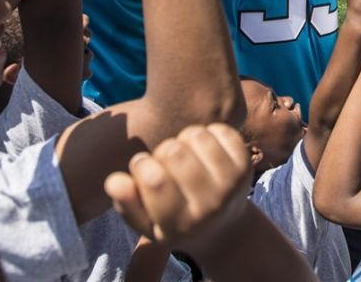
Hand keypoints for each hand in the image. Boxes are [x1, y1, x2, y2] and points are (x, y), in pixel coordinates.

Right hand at [104, 124, 253, 257]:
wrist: (225, 230)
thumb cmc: (175, 222)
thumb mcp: (147, 224)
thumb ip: (126, 204)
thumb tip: (114, 180)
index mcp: (181, 224)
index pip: (154, 179)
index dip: (140, 165)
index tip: (141, 168)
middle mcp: (211, 205)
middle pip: (173, 152)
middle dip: (161, 151)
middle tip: (164, 163)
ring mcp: (232, 183)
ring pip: (196, 135)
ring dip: (183, 139)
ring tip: (183, 154)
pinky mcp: (246, 164)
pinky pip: (219, 130)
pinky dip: (207, 133)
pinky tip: (202, 150)